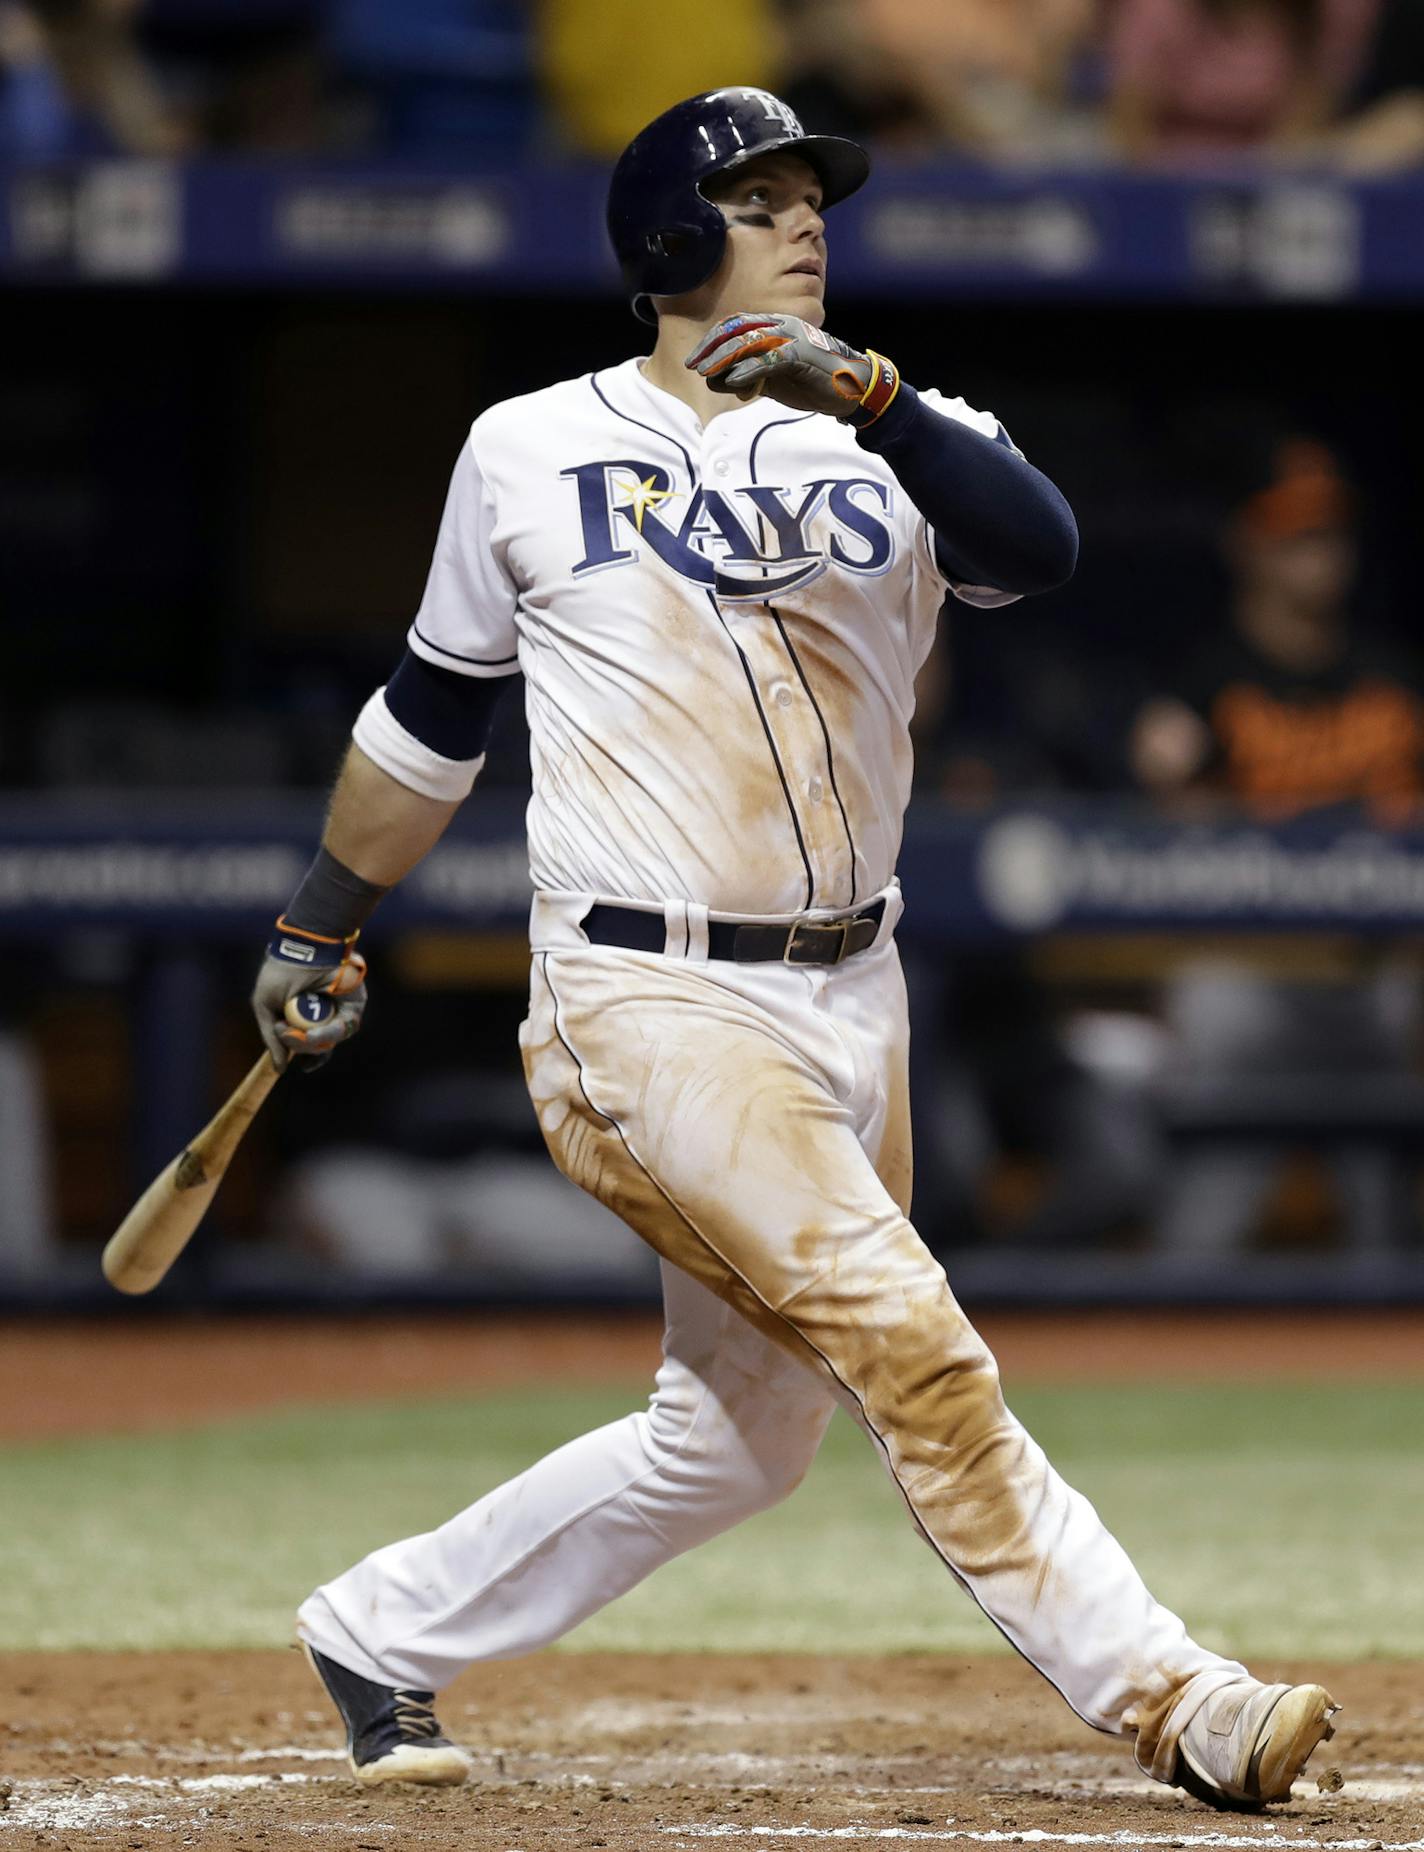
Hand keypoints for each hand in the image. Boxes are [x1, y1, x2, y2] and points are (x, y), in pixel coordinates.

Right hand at [251, 920, 367, 1072]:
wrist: (305, 949)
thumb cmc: (282, 973)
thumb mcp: (266, 1007)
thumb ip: (272, 1038)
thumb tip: (279, 1070)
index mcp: (301, 1015)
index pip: (305, 1044)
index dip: (301, 1057)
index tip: (290, 1068)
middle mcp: (322, 1016)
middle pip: (317, 1047)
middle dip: (300, 1047)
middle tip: (287, 1034)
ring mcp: (339, 1011)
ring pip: (330, 1041)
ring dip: (313, 1043)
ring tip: (302, 1034)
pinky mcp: (354, 1006)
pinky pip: (345, 1028)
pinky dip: (328, 1034)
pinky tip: (314, 1034)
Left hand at [686, 312, 875, 417]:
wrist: (853, 388)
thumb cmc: (814, 382)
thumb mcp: (775, 380)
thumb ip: (748, 377)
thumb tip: (717, 380)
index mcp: (777, 326)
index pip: (736, 325)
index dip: (712, 339)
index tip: (695, 358)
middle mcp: (783, 325)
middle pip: (738, 329)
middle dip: (712, 347)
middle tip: (693, 365)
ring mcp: (793, 337)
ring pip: (750, 341)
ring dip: (724, 358)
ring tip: (707, 373)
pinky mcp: (802, 353)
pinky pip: (768, 359)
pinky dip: (748, 370)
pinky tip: (732, 382)